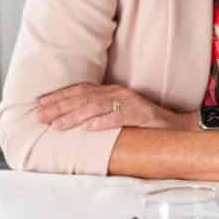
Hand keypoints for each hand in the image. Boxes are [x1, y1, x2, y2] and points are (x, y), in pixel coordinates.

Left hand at [36, 83, 184, 131]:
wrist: (178, 127)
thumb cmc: (145, 124)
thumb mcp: (118, 115)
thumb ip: (99, 114)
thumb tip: (72, 123)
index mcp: (111, 91)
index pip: (80, 90)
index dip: (59, 96)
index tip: (40, 104)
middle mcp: (119, 93)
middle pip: (84, 98)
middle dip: (59, 107)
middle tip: (40, 117)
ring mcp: (131, 103)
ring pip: (97, 107)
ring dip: (74, 116)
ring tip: (57, 125)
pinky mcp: (142, 115)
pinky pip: (119, 117)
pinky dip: (103, 122)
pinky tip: (88, 128)